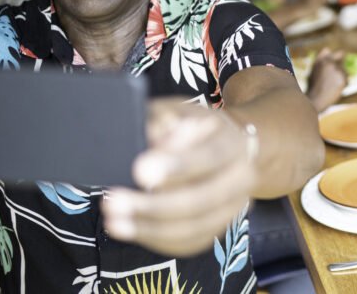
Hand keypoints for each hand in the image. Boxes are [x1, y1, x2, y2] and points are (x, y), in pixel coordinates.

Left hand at [102, 98, 257, 256]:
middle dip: (153, 206)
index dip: (176, 166)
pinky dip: (157, 240)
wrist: (230, 148)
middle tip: (113, 203)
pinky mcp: (220, 228)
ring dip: (150, 228)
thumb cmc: (196, 126)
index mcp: (234, 143)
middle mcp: (243, 178)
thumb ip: (167, 122)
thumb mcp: (181, 113)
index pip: (209, 157)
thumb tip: (158, 143)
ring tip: (115, 222)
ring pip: (194, 229)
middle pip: (201, 200)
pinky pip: (190, 244)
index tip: (139, 170)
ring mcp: (234, 207)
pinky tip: (133, 230)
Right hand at [306, 48, 345, 111]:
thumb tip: (327, 49)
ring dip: (341, 77)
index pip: (341, 53)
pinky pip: (347, 80)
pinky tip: (334, 89)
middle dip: (339, 70)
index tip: (341, 60)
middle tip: (329, 79)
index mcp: (325, 60)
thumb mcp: (313, 69)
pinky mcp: (343, 81)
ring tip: (330, 84)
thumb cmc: (313, 85)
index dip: (341, 57)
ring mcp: (339, 73)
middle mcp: (333, 64)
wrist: (315, 100)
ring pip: (345, 73)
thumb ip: (320, 58)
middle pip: (343, 64)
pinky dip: (343, 84)